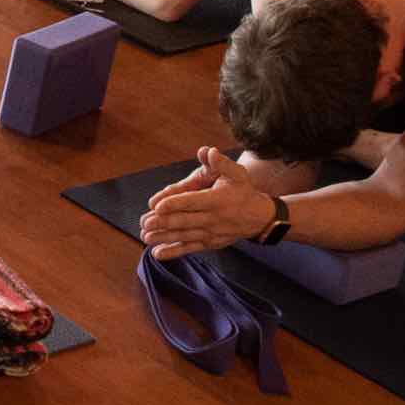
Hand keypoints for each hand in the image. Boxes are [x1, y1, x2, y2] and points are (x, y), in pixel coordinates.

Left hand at [138, 148, 276, 259]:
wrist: (259, 217)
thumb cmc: (244, 191)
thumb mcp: (238, 174)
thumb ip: (222, 163)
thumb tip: (208, 151)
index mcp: (217, 200)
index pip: (193, 202)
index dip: (175, 203)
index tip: (157, 205)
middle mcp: (213, 219)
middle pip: (185, 221)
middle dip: (164, 223)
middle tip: (145, 223)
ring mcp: (211, 233)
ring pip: (184, 236)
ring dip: (164, 237)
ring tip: (145, 237)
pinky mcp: (210, 243)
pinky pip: (190, 248)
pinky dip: (174, 252)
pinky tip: (157, 253)